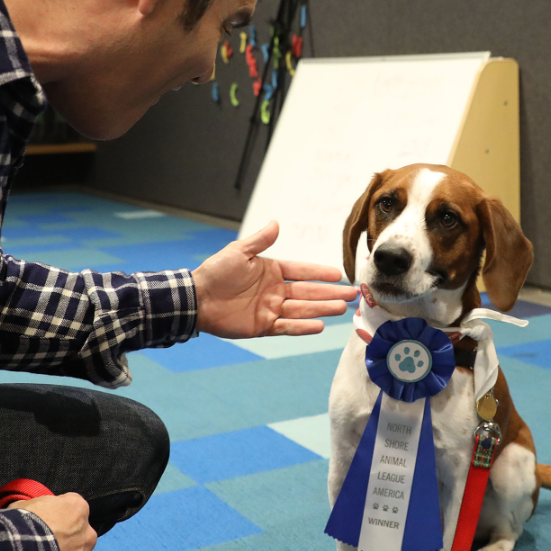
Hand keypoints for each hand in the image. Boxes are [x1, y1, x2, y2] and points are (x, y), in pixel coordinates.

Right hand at [13, 493, 96, 550]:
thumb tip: (34, 514)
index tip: (44, 525)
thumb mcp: (25, 505)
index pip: (74, 510)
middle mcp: (87, 536)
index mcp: (77, 510)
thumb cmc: (19, 525)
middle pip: (81, 540)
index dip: (58, 519)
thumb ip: (39, 509)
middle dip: (66, 546)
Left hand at [191, 221, 356, 338]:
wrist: (197, 298)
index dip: (320, 272)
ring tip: (342, 308)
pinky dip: (303, 327)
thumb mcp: (239, 252)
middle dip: (330, 293)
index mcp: (271, 271)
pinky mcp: (263, 326)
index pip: (302, 271)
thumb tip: (276, 223)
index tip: (339, 274)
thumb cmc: (216, 272)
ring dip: (322, 309)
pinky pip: (287, 327)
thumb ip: (260, 240)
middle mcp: (275, 290)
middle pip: (308, 292)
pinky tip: (320, 325)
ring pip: (302, 309)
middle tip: (352, 294)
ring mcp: (270, 309)